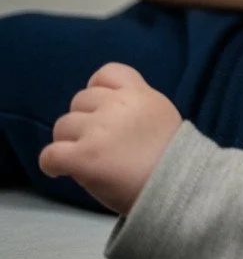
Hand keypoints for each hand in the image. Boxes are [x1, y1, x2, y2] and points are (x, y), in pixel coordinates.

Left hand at [38, 64, 181, 214]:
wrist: (177, 185)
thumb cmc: (173, 157)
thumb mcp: (161, 115)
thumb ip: (136, 106)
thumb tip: (108, 112)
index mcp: (139, 93)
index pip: (107, 73)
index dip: (97, 88)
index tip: (100, 108)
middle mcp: (117, 105)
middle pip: (80, 101)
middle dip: (84, 119)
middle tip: (96, 141)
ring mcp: (97, 130)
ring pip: (62, 126)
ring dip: (68, 141)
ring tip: (83, 158)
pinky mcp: (82, 157)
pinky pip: (49, 154)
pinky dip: (52, 164)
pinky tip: (61, 171)